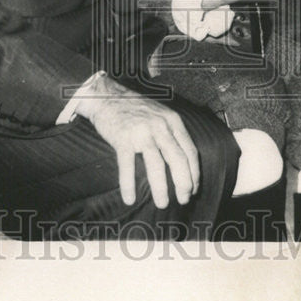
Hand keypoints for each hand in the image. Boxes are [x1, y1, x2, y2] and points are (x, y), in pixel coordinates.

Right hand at [75, 76, 199, 208]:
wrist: (107, 96)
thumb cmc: (135, 108)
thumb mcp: (161, 114)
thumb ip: (172, 133)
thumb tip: (184, 161)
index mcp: (172, 121)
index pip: (190, 151)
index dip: (194, 172)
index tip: (194, 188)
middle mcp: (160, 126)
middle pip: (177, 159)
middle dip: (183, 183)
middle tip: (184, 199)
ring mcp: (141, 132)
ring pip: (156, 165)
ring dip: (161, 188)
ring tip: (163, 204)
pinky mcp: (122, 138)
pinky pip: (127, 166)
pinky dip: (128, 185)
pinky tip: (130, 199)